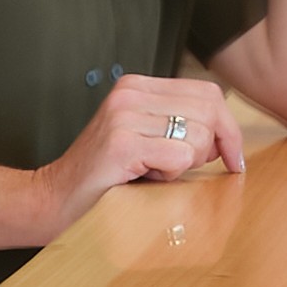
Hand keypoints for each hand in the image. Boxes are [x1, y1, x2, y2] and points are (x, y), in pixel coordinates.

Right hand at [36, 71, 245, 215]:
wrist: (54, 200)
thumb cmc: (105, 177)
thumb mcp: (144, 139)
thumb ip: (179, 126)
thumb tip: (229, 138)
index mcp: (137, 86)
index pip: (208, 93)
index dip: (228, 128)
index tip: (232, 158)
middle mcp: (130, 93)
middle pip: (210, 111)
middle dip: (211, 148)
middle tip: (179, 169)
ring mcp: (124, 116)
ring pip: (199, 136)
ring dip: (185, 164)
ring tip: (153, 171)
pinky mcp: (122, 143)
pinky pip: (180, 156)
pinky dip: (171, 174)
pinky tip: (144, 177)